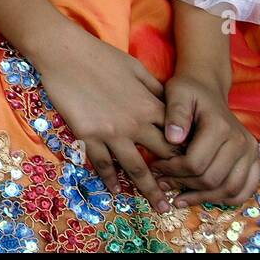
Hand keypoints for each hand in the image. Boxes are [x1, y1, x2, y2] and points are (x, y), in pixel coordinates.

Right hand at [35, 24, 178, 211]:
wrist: (64, 52)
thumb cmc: (100, 55)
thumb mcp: (136, 67)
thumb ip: (156, 89)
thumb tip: (172, 105)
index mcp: (149, 105)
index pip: (177, 136)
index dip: (188, 153)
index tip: (195, 167)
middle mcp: (134, 123)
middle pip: (162, 158)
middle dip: (177, 178)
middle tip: (185, 195)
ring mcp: (110, 132)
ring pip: (135, 168)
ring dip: (149, 190)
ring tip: (160, 207)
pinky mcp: (87, 135)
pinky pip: (102, 163)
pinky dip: (110, 180)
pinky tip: (116, 192)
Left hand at [151, 72, 259, 208]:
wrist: (208, 89)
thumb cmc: (188, 91)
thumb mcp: (177, 93)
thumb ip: (175, 113)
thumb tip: (172, 138)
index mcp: (220, 127)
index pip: (195, 163)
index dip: (172, 170)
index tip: (155, 168)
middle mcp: (240, 142)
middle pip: (212, 179)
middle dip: (184, 185)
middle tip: (163, 183)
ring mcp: (250, 153)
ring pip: (230, 190)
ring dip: (203, 198)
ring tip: (179, 198)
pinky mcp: (253, 161)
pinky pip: (244, 190)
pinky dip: (224, 199)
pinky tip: (202, 197)